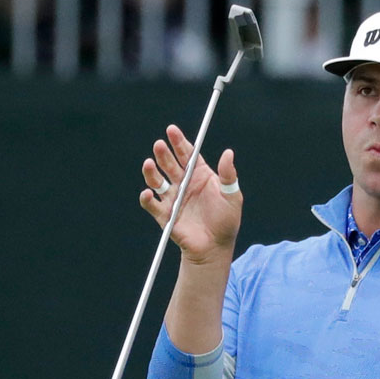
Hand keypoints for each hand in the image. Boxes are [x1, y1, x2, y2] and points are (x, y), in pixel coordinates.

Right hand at [138, 124, 241, 264]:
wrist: (216, 247)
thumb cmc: (226, 221)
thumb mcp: (232, 196)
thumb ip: (229, 174)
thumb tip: (228, 152)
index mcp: (199, 175)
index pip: (187, 154)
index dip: (179, 142)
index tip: (171, 130)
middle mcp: (184, 184)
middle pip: (170, 164)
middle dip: (163, 154)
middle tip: (160, 145)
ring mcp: (173, 199)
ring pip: (157, 181)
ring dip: (151, 172)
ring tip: (149, 163)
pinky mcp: (165, 215)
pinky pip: (152, 205)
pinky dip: (147, 199)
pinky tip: (148, 193)